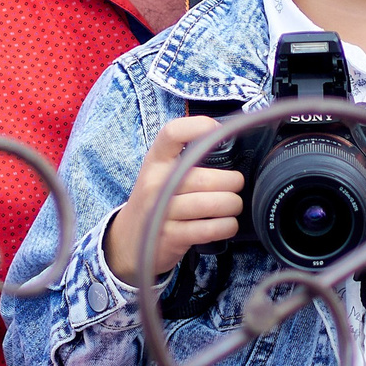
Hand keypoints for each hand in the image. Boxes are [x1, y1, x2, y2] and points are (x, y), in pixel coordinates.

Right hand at [105, 115, 244, 282]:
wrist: (129, 239)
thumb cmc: (156, 199)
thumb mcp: (162, 172)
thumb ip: (188, 158)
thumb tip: (228, 142)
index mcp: (156, 160)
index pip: (172, 133)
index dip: (198, 127)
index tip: (218, 131)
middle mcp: (155, 183)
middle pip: (204, 178)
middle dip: (232, 182)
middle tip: (236, 184)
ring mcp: (161, 211)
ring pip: (210, 204)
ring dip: (232, 205)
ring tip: (234, 205)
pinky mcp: (171, 236)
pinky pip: (208, 229)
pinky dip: (226, 226)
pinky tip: (227, 223)